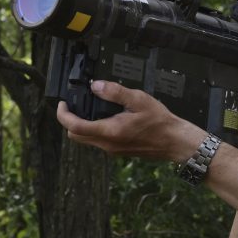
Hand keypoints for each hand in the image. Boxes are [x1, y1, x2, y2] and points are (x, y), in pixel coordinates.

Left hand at [56, 80, 202, 162]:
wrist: (174, 141)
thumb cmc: (160, 122)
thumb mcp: (139, 100)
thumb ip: (115, 92)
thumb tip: (96, 86)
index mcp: (110, 131)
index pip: (75, 126)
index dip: (63, 115)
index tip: (62, 104)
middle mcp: (108, 144)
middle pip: (76, 136)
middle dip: (70, 121)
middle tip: (75, 106)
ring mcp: (113, 150)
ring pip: (86, 140)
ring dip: (83, 126)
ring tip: (93, 110)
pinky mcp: (118, 151)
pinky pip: (98, 142)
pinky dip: (95, 131)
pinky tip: (109, 119)